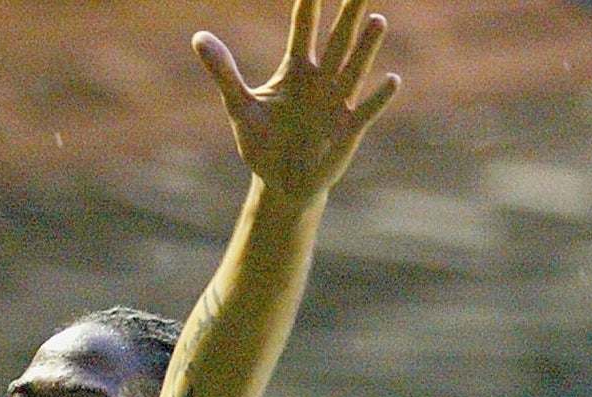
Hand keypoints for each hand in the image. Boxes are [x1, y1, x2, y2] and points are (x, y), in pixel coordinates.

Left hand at [193, 0, 398, 207]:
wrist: (282, 183)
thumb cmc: (263, 143)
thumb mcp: (240, 107)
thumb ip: (224, 72)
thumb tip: (198, 37)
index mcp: (296, 69)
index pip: (304, 26)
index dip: (309, 0)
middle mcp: (322, 79)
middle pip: (338, 38)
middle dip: (348, 11)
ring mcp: (338, 103)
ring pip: (354, 69)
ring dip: (365, 47)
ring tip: (376, 19)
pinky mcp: (348, 130)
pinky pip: (367, 111)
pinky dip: (379, 97)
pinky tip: (392, 80)